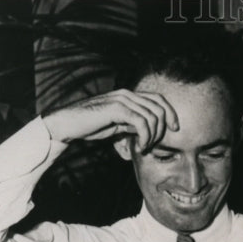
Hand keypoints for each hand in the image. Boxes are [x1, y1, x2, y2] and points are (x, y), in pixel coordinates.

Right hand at [41, 90, 178, 147]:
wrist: (68, 124)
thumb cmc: (90, 126)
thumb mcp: (116, 125)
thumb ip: (131, 125)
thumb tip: (147, 132)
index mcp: (128, 96)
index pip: (158, 99)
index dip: (170, 112)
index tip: (175, 128)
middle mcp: (127, 94)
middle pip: (159, 107)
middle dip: (162, 129)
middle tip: (152, 145)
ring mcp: (122, 100)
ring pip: (152, 116)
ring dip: (152, 136)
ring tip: (143, 147)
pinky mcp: (116, 109)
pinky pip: (141, 122)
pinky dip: (145, 137)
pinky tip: (139, 146)